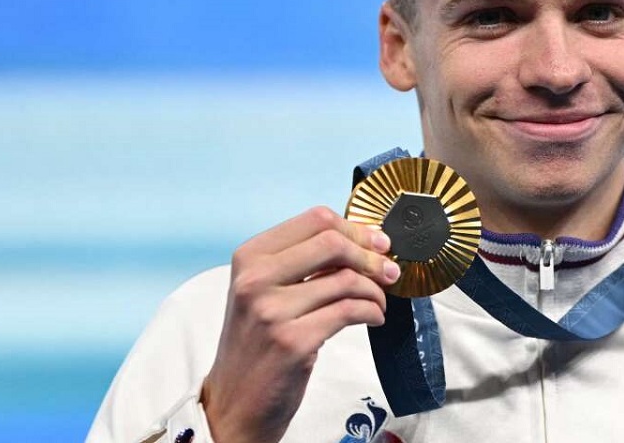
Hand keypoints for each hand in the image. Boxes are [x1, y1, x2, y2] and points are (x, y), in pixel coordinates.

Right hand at [201, 207, 399, 442]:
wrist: (234, 402)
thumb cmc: (256, 344)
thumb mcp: (264, 292)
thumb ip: (302, 263)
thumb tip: (363, 241)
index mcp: (249, 257)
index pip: (315, 220)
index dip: (355, 228)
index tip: (377, 242)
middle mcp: (255, 279)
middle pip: (333, 242)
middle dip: (371, 255)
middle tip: (389, 270)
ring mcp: (272, 311)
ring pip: (346, 279)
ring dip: (376, 290)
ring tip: (379, 301)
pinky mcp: (293, 341)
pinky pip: (350, 311)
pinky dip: (372, 312)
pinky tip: (373, 318)